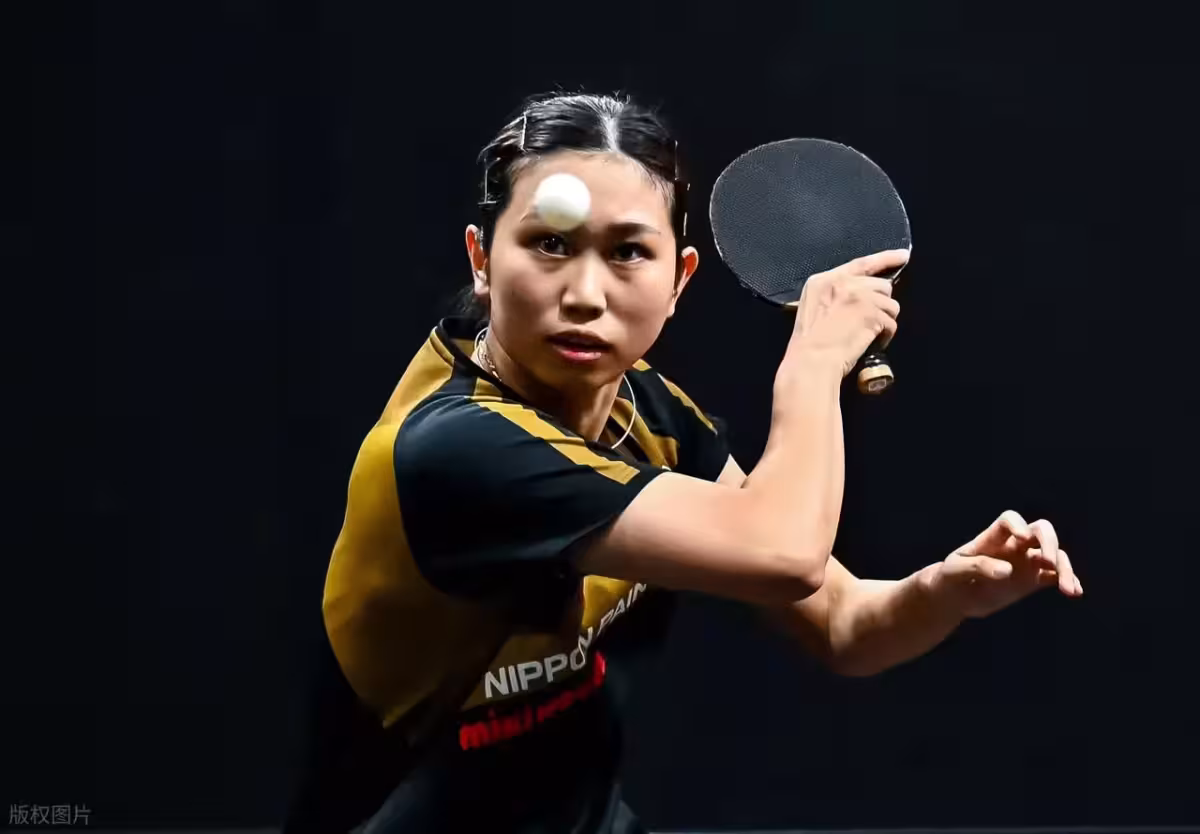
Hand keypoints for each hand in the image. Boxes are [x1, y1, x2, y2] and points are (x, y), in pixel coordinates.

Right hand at [786, 249, 907, 377]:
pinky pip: (891, 323)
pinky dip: (885, 336)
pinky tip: (872, 344)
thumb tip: (863, 294)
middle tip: (868, 323)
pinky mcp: (872, 313)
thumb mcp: (812, 308)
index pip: (861, 263)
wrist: (810, 362)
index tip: (902, 256)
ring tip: (869, 335)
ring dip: (884, 321)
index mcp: (823, 280)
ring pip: (891, 304)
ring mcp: (859, 296)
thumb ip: (834, 295)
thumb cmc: (808, 345)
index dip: (885, 258)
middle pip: (880, 285)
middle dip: (880, 304)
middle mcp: (842, 282)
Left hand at [928, 510, 1082, 618]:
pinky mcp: (1033, 579)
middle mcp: (1014, 545)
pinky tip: (1074, 592)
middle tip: (1049, 563)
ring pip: (1054, 555)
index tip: (1022, 538)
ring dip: (1064, 568)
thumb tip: (1007, 571)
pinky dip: (1067, 581)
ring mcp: (1025, 561)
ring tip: (1067, 589)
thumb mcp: (955, 571)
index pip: (1010, 520)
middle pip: (1041, 531)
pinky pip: (1055, 576)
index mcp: (992, 538)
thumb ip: (978, 567)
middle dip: (1049, 543)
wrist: (955, 597)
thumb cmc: (951, 577)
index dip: (1018, 525)